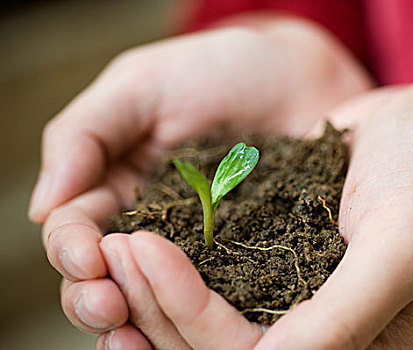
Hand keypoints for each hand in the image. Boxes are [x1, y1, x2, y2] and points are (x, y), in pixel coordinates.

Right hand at [31, 15, 370, 337]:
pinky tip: (195, 335)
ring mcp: (199, 248)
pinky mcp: (245, 259)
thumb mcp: (142, 85)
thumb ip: (85, 134)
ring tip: (137, 338)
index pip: (76, 230)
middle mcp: (152, 226)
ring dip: (139, 323)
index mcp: (116, 186)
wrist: (297, 78)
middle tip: (110, 308)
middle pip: (107, 278)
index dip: (73, 251)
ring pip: (154, 299)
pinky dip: (195, 320)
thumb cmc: (218, 70)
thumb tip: (41, 205)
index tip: (90, 258)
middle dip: (97, 298)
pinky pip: (215, 296)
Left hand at [96, 81, 412, 348]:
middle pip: (216, 346)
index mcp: (351, 345)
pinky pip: (218, 278)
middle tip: (114, 245)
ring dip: (155, 288)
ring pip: (206, 318)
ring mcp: (294, 299)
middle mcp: (317, 332)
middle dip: (157, 302)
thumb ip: (344, 318)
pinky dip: (176, 267)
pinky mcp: (279, 261)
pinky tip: (142, 244)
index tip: (144, 248)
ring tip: (116, 242)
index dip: (189, 314)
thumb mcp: (402, 249)